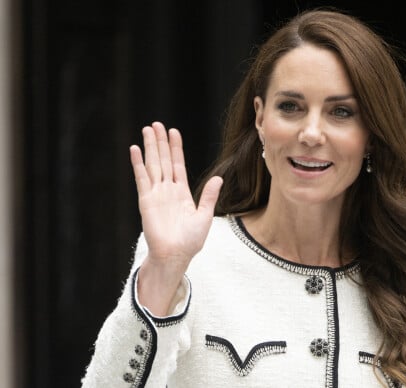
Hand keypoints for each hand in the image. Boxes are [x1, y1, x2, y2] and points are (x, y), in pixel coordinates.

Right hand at [130, 122, 221, 313]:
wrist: (175, 255)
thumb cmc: (190, 241)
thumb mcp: (204, 216)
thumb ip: (209, 196)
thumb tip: (218, 178)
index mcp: (181, 193)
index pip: (177, 165)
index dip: (175, 149)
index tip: (173, 132)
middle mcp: (167, 190)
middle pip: (163, 160)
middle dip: (160, 142)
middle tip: (157, 124)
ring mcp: (156, 194)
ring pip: (152, 165)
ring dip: (149, 147)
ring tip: (147, 130)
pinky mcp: (146, 200)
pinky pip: (141, 178)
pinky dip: (138, 163)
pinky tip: (134, 149)